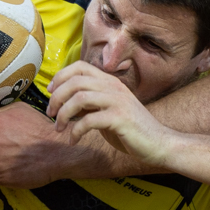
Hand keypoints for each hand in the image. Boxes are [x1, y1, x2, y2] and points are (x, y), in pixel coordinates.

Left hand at [46, 62, 175, 167]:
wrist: (158, 143)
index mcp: (110, 82)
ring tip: (59, 128)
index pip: (80, 67)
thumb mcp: (107, 111)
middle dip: (57, 98)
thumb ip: (90, 104)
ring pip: (79, 99)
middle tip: (50, 114)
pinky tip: (74, 140)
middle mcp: (114, 87)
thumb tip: (64, 103)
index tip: (51, 92)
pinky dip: (76, 132)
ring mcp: (118, 101)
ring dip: (63, 114)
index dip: (61, 76)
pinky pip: (89, 121)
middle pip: (75, 81)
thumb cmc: (130, 129)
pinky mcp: (120, 118)